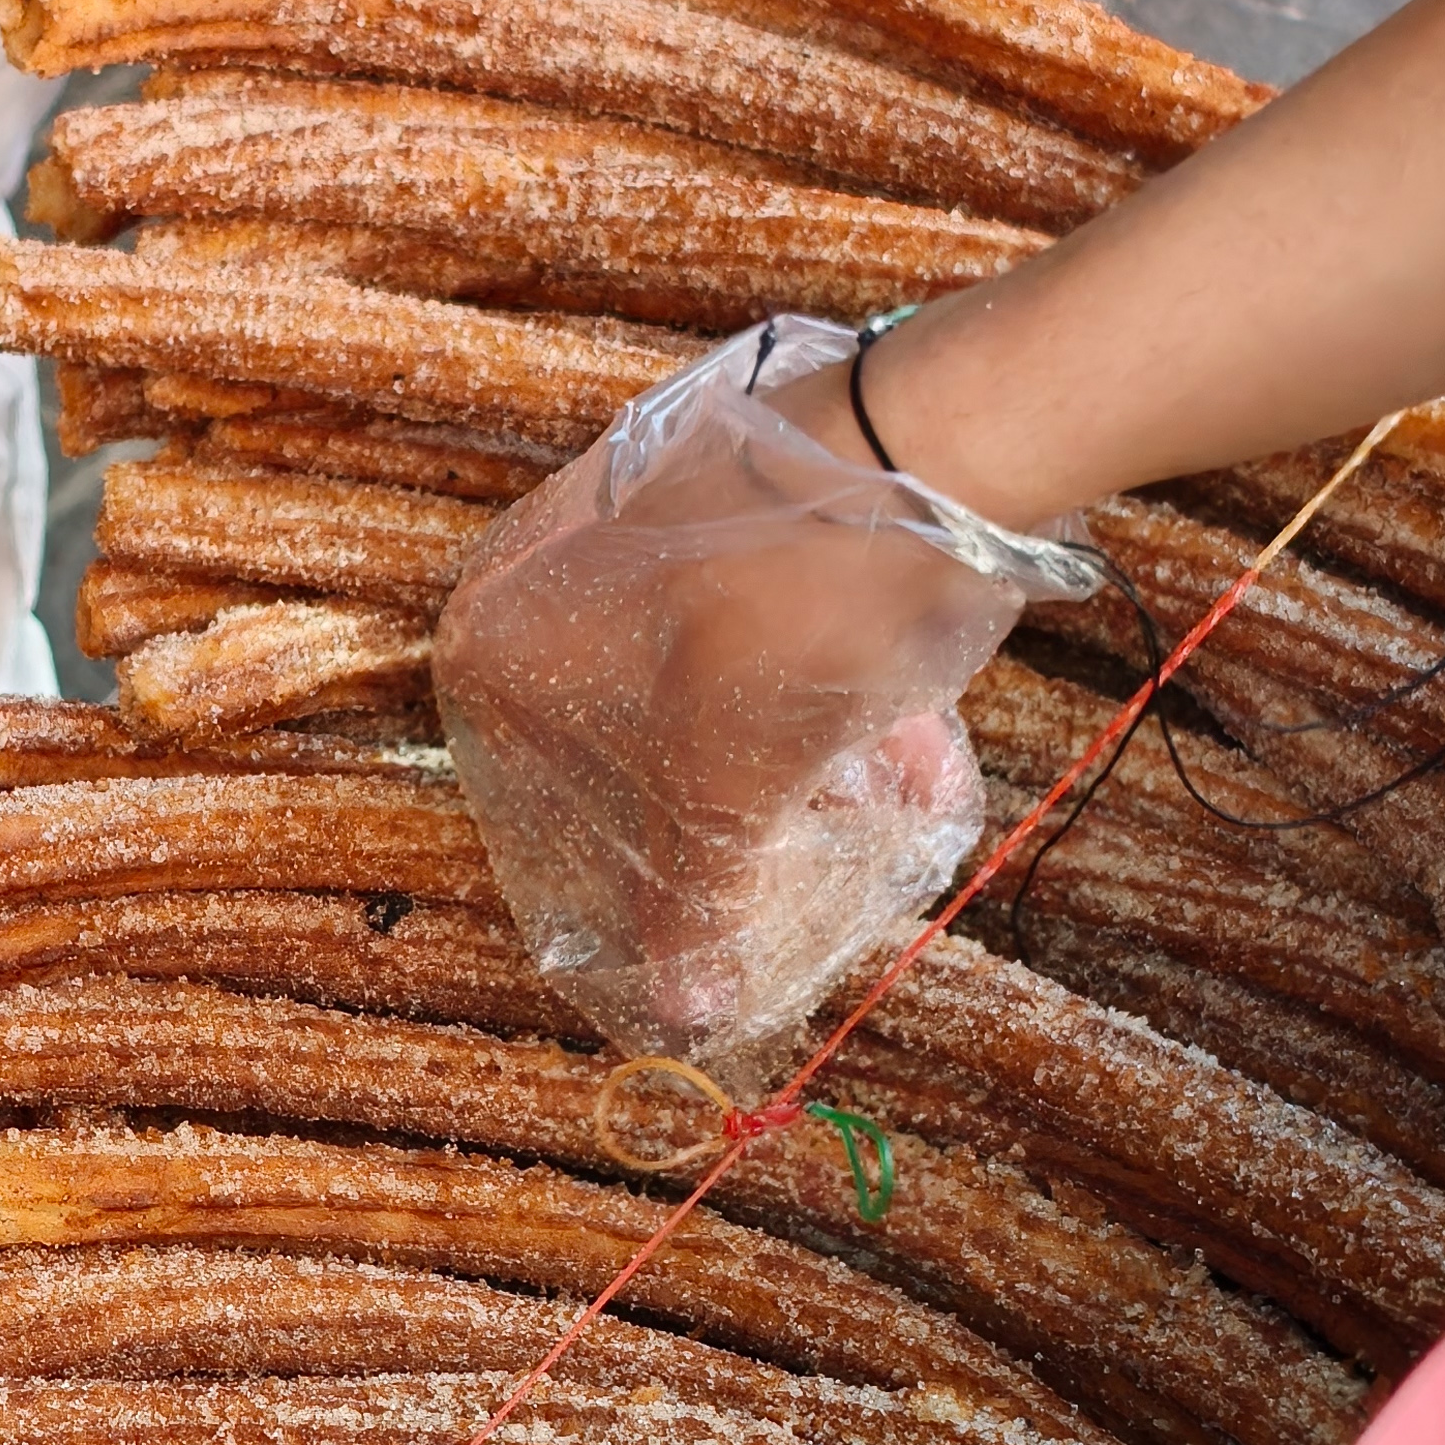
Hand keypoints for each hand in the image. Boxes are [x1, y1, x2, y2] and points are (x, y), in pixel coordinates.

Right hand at [431, 331, 1021, 1090]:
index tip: (693, 942)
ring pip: (720, 696)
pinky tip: (920, 762)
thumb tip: (681, 1011)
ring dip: (805, 775)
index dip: (626, 886)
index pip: (537, 807)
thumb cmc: (799, 605)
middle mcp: (556, 575)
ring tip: (885, 821)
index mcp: (504, 636)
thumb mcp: (739, 779)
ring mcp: (656, 532)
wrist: (940, 432)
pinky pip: (778, 634)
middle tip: (796, 889)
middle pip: (638, 755)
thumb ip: (696, 900)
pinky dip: (838, 703)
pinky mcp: (754, 510)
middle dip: (737, 828)